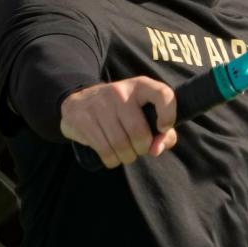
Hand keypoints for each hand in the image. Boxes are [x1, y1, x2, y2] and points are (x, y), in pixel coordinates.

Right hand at [60, 76, 177, 168]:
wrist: (79, 103)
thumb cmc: (121, 112)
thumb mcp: (143, 113)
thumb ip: (162, 133)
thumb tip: (156, 149)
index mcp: (140, 86)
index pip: (163, 94)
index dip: (168, 115)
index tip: (163, 128)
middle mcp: (120, 92)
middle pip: (139, 132)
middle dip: (142, 148)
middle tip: (138, 148)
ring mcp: (100, 105)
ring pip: (121, 145)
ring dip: (127, 157)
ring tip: (125, 153)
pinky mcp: (84, 119)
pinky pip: (105, 151)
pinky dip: (112, 160)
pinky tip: (112, 155)